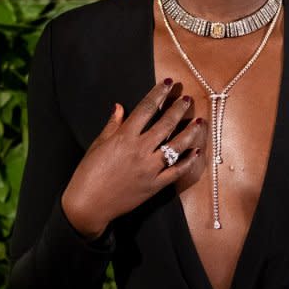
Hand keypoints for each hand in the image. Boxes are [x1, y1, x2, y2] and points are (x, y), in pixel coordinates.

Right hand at [61, 78, 206, 238]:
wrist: (88, 205)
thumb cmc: (88, 174)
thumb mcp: (98, 145)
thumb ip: (112, 125)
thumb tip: (119, 106)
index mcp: (124, 137)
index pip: (146, 109)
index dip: (158, 94)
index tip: (168, 83)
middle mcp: (140, 150)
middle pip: (165, 124)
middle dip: (178, 109)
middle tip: (187, 99)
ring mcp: (149, 168)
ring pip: (176, 146)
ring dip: (190, 132)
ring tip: (200, 121)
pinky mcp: (155, 185)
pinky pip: (176, 172)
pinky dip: (187, 161)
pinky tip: (196, 151)